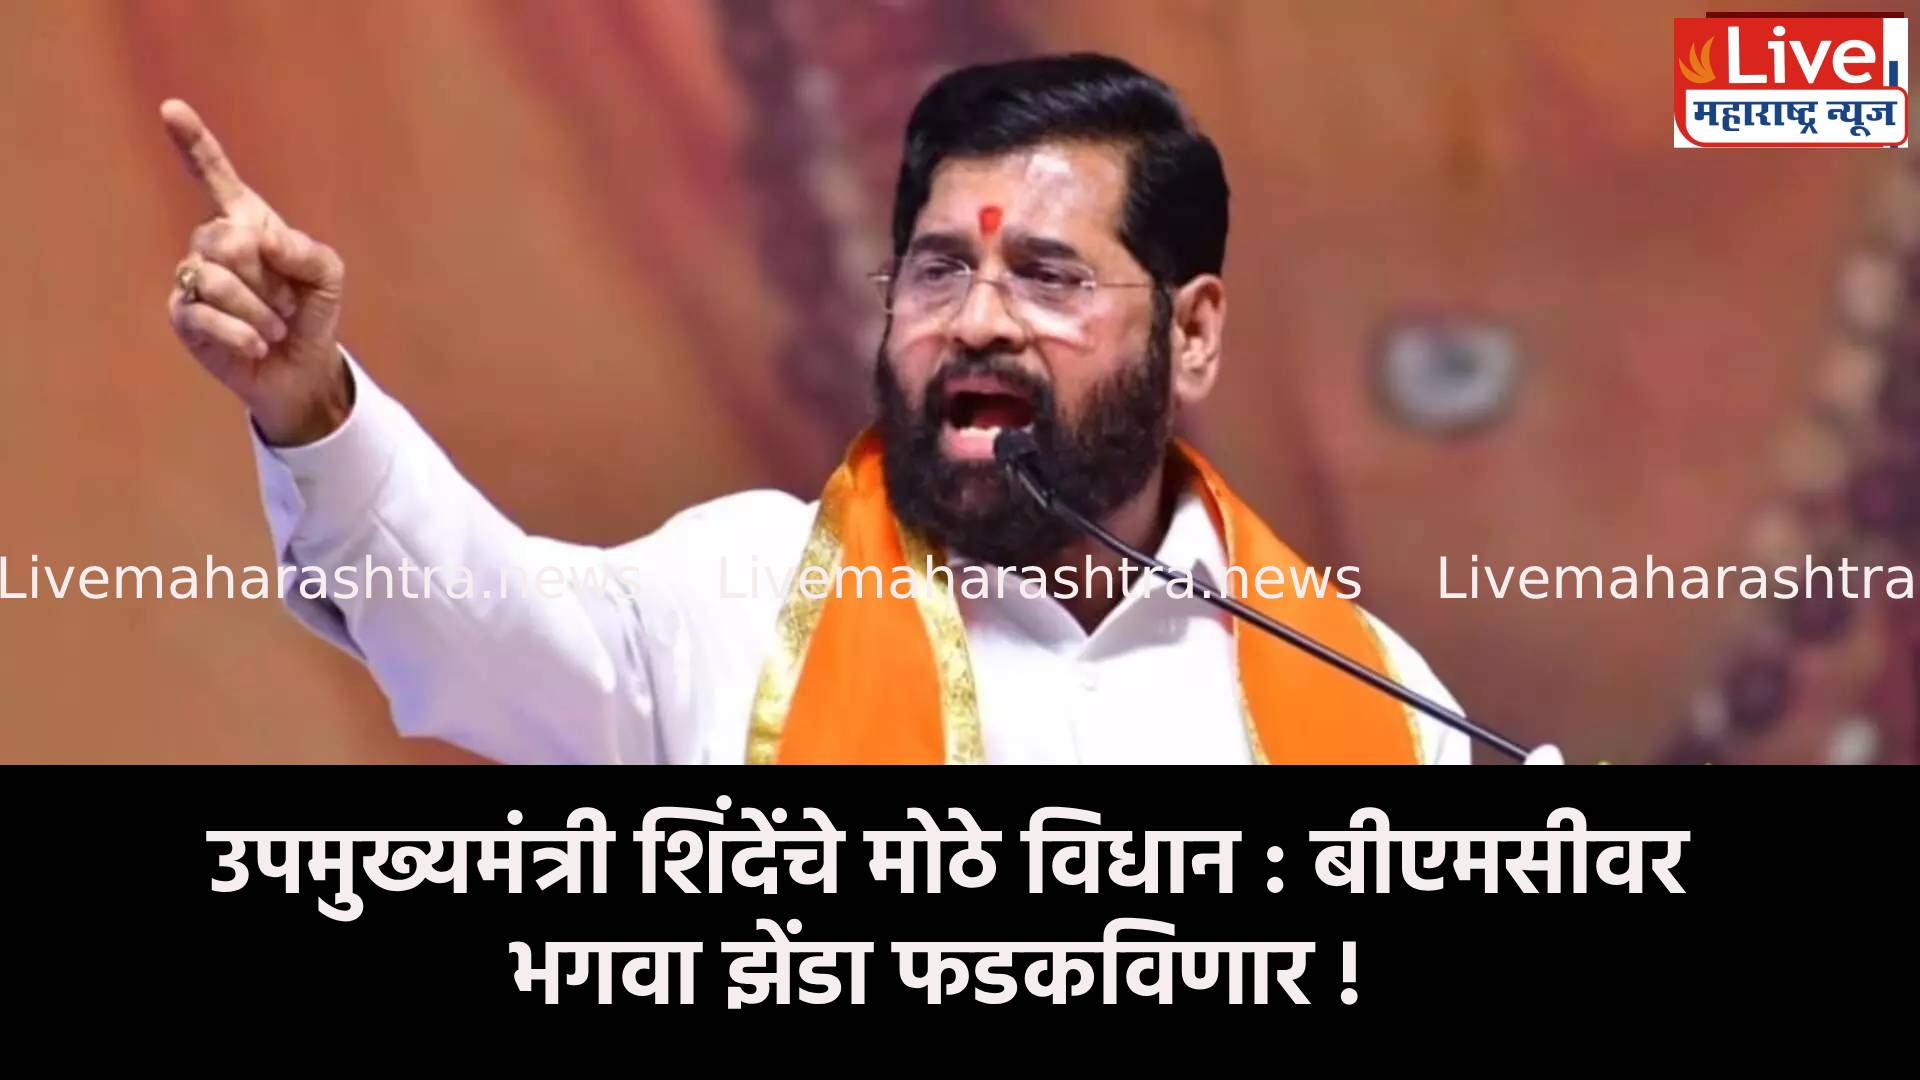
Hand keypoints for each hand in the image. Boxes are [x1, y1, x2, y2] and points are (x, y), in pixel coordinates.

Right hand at [161, 99, 350, 445]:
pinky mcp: (183, 315)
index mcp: (246, 221)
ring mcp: (192, 277)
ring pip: (216, 280)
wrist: (302, 366)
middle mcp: (211, 242)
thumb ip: (304, 250)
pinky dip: (242, 335)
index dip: (193, 142)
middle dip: (269, 279)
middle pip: (227, 241)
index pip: (215, 175)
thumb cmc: (311, 311)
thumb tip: (260, 240)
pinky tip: (257, 345)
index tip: (171, 108)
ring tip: (275, 327)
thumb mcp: (327, 275)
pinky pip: (205, 315)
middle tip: (287, 303)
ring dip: (260, 311)